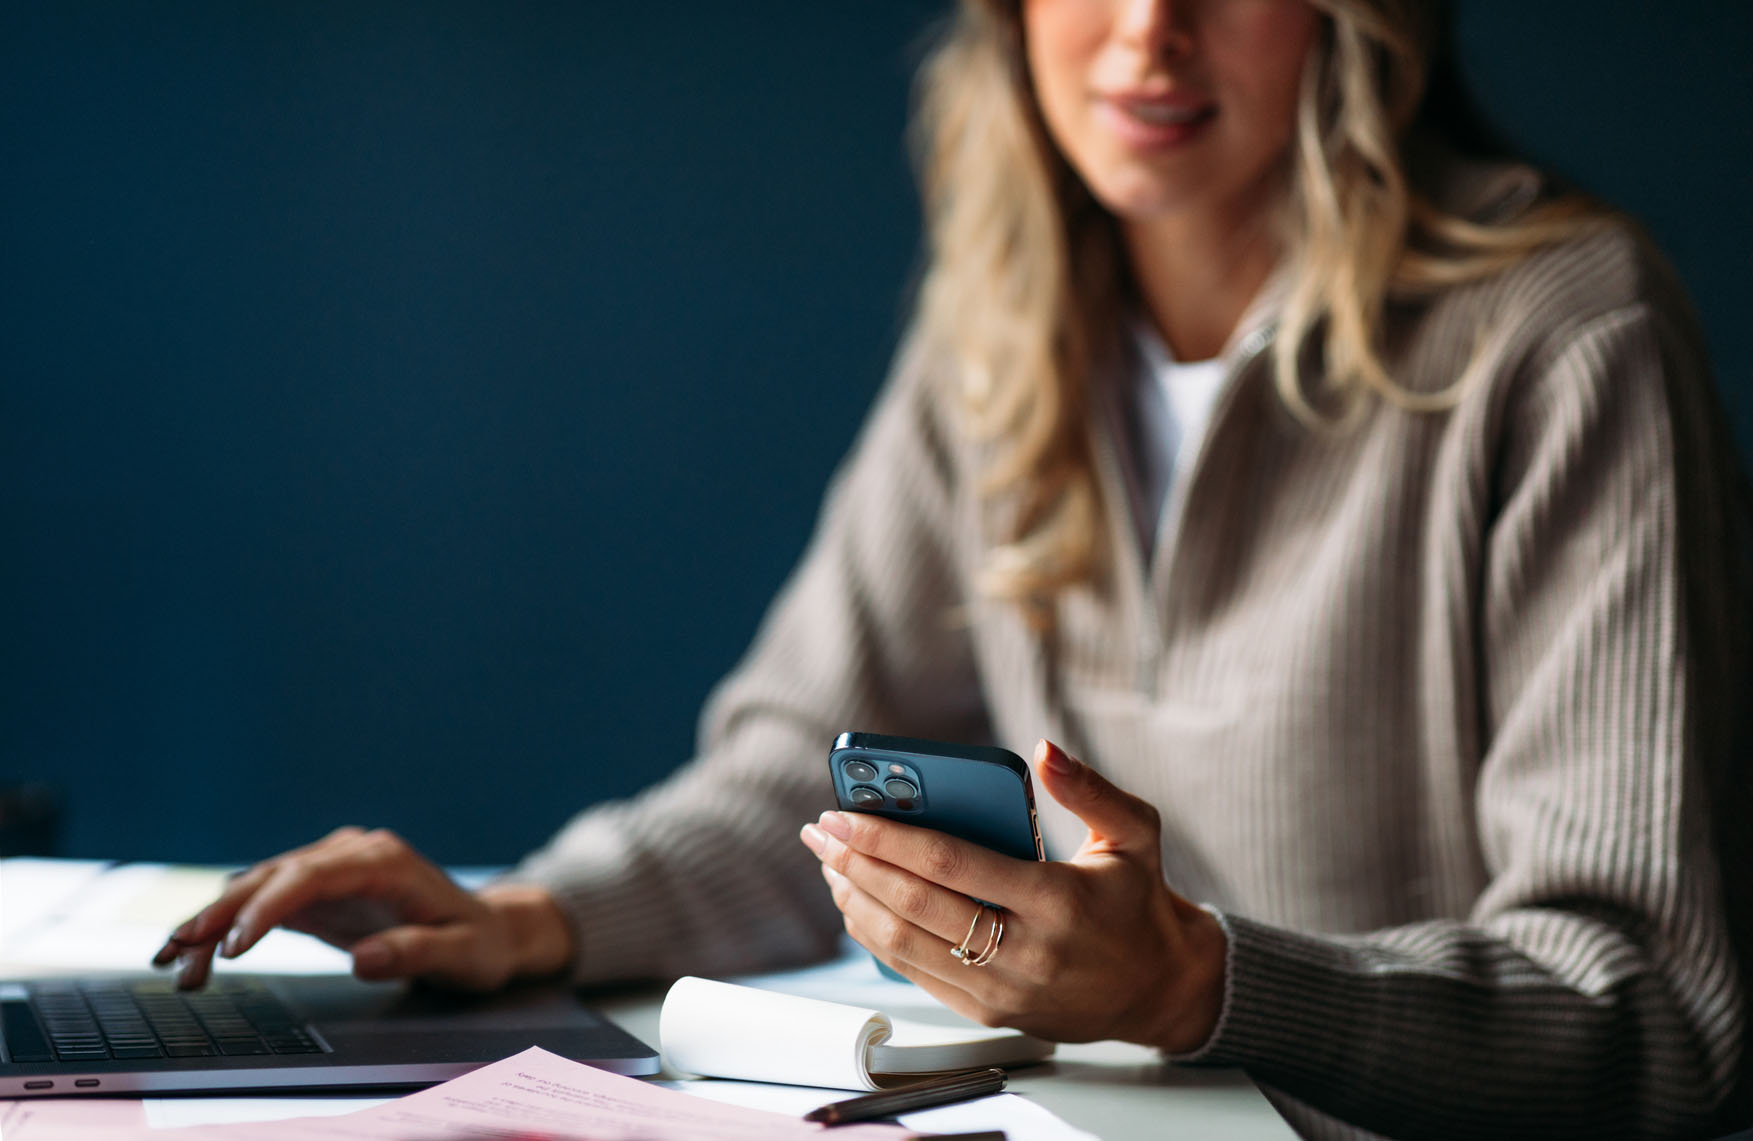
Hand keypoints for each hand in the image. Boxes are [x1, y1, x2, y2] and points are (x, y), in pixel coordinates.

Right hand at [151, 827, 572, 991]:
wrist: (487, 932)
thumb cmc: (477, 944)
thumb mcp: (461, 954)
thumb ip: (416, 953)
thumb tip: (365, 958)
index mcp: (384, 860)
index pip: (311, 875)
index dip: (266, 906)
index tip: (232, 944)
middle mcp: (352, 854)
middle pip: (274, 874)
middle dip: (221, 911)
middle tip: (178, 950)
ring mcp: (332, 869)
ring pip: (260, 886)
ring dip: (213, 920)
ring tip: (171, 960)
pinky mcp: (320, 891)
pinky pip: (265, 904)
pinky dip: (228, 927)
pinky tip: (195, 955)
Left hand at [798, 740, 1225, 1053]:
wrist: (1158, 988)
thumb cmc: (1139, 901)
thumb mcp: (1135, 833)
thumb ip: (1090, 789)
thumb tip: (1043, 749)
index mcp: (1056, 901)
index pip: (951, 864)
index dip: (888, 838)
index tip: (845, 812)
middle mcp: (1025, 952)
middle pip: (915, 904)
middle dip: (855, 864)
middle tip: (820, 832)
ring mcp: (1002, 991)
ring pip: (904, 945)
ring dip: (855, 901)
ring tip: (830, 864)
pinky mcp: (988, 1013)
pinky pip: (915, 973)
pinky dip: (875, 936)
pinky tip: (858, 902)